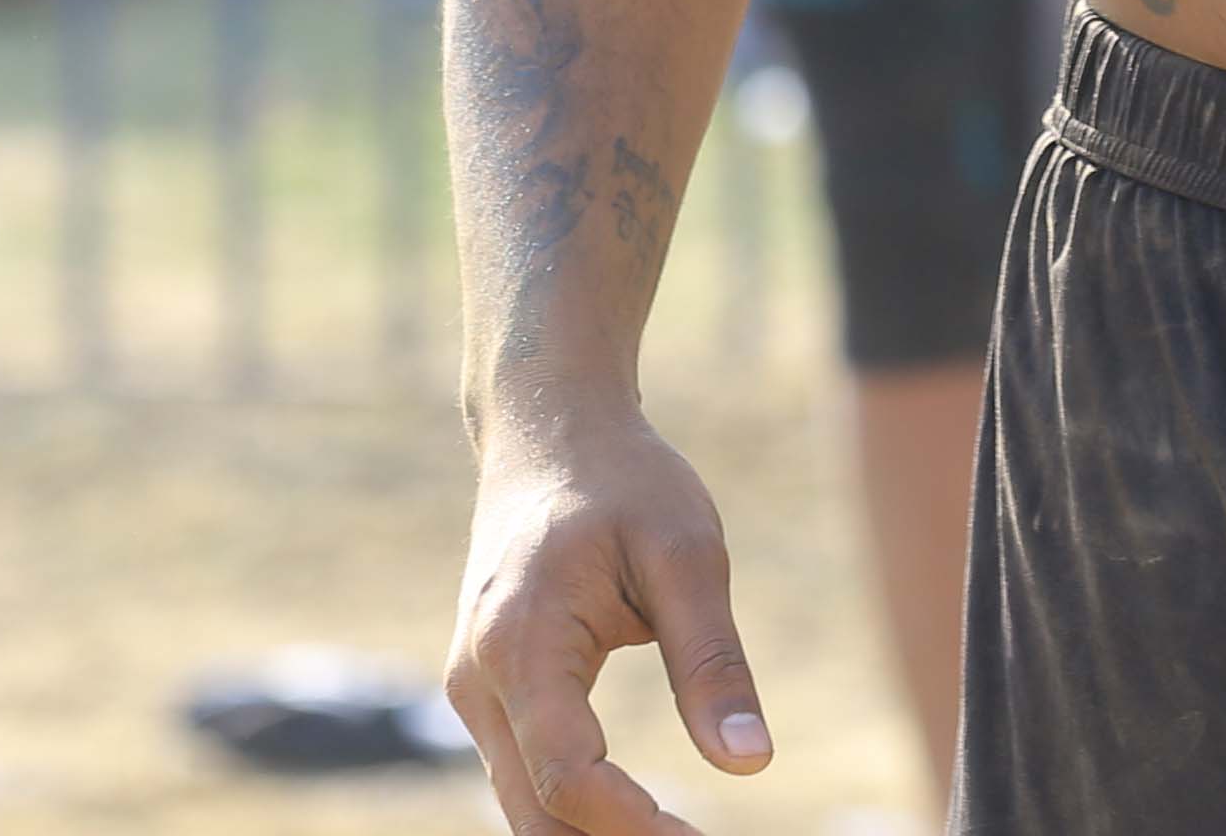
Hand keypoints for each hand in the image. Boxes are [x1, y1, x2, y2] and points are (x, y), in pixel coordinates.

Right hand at [446, 402, 771, 834]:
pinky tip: (640, 813)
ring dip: (593, 832)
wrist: (549, 429)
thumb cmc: (623, 481)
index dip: (635, 825)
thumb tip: (751, 763)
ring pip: (524, 803)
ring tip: (679, 833)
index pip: (569, 777)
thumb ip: (712, 661)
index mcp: (521, 644)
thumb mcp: (687, 554)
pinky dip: (576, 806)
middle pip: (534, 812)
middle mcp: (479, 679)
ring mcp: (474, 688)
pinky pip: (525, 772)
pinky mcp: (489, 689)